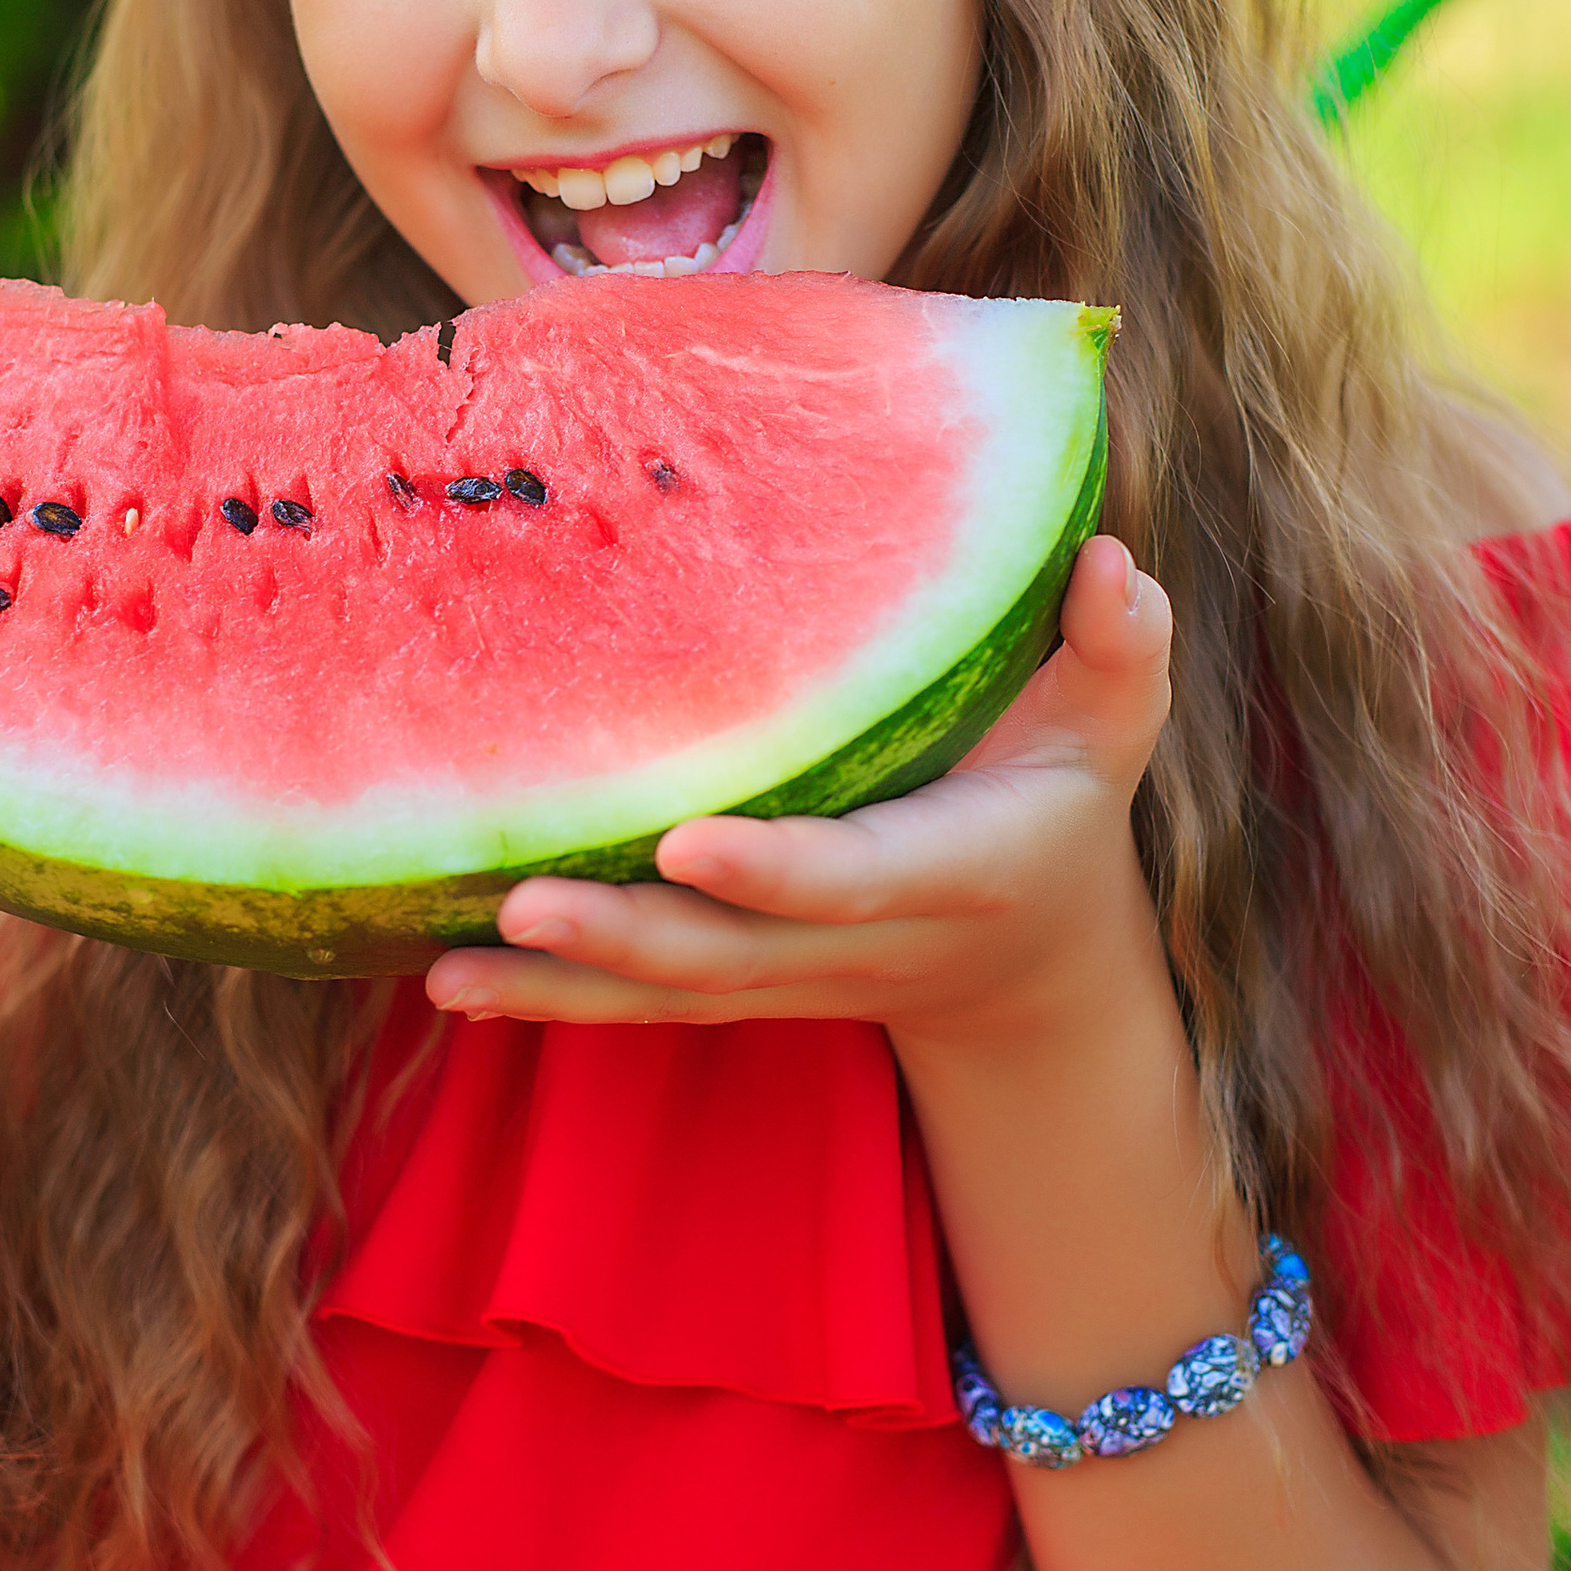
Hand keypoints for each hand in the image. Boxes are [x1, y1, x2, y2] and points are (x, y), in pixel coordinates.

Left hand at [427, 534, 1170, 1046]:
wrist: (1034, 967)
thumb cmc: (1063, 803)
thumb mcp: (1113, 724)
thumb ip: (1120, 647)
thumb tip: (1113, 562)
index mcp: (954, 868)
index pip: (856, 877)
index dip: (777, 872)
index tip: (688, 842)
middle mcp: (863, 943)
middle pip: (734, 957)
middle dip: (627, 940)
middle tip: (523, 908)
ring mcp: (795, 979)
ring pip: (670, 998)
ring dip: (559, 991)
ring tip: (450, 971)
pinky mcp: (743, 993)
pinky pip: (639, 1008)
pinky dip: (549, 1004)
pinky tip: (451, 982)